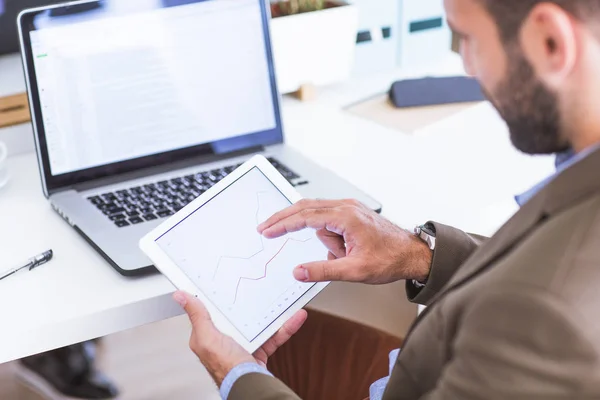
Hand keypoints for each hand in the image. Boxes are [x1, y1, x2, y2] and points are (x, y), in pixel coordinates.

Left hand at [174, 291, 307, 385]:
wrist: (248, 383)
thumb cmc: (225, 366)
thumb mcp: (207, 337)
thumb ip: (197, 316)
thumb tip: (180, 296)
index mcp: (209, 334)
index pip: (213, 309)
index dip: (219, 295)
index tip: (227, 281)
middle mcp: (226, 338)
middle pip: (239, 314)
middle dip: (251, 301)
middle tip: (259, 286)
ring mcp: (244, 344)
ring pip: (260, 322)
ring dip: (273, 313)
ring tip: (281, 300)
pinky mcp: (260, 349)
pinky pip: (274, 334)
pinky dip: (285, 326)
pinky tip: (294, 317)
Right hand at [258, 199, 431, 283]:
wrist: (412, 254)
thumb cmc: (390, 259)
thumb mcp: (354, 271)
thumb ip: (323, 271)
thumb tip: (299, 272)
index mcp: (346, 217)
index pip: (305, 217)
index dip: (283, 224)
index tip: (267, 230)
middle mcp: (347, 207)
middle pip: (306, 208)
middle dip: (286, 220)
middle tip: (266, 228)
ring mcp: (350, 208)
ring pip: (320, 219)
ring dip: (326, 242)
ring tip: (345, 256)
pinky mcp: (353, 214)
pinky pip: (330, 220)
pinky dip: (328, 236)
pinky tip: (343, 251)